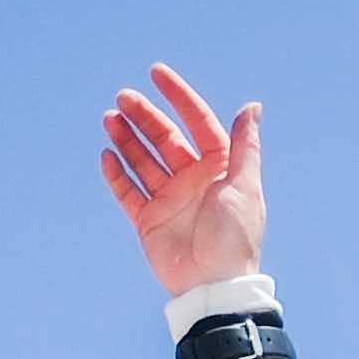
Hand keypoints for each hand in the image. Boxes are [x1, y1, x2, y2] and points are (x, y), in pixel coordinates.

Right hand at [99, 61, 267, 295]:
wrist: (214, 285)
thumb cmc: (234, 238)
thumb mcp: (243, 186)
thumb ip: (244, 146)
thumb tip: (251, 106)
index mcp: (219, 167)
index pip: (197, 122)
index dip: (179, 97)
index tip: (157, 73)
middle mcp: (193, 179)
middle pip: (164, 138)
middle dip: (144, 116)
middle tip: (123, 97)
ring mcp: (170, 199)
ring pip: (144, 160)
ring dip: (127, 138)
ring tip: (110, 118)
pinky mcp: (150, 220)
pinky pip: (129, 192)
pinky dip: (118, 174)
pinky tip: (107, 155)